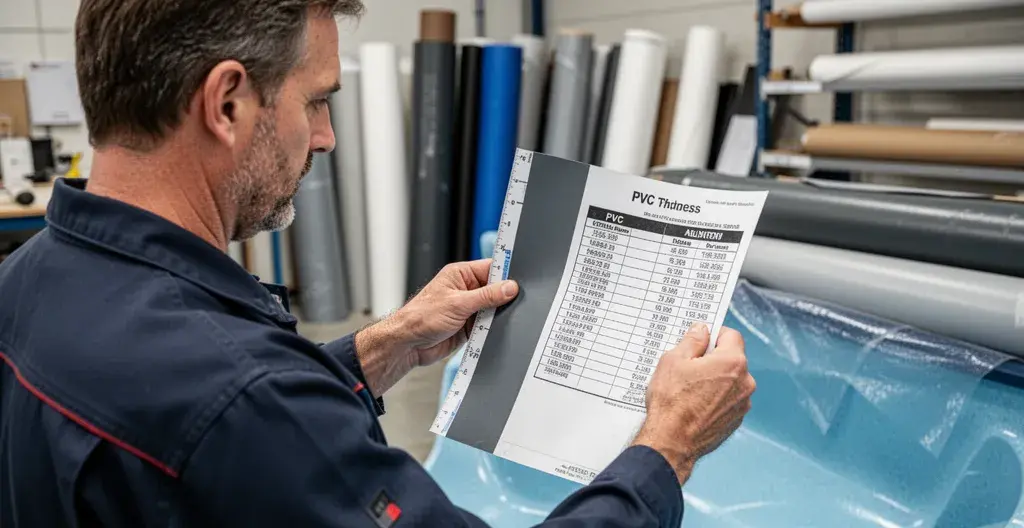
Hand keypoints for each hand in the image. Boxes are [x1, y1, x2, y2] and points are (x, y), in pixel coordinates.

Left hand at [354, 259, 518, 394]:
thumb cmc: (421, 318)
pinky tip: (499, 331)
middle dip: (506, 297)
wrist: (408, 345)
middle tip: (520, 302)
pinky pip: (489, 325)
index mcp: (460, 275)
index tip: (524, 278)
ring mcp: (468, 308)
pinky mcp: (470, 326)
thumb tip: (510, 288)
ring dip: (499, 315)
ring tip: (506, 318)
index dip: (507, 273)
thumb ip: (486, 296)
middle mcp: (466, 290)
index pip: (491, 268)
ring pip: (494, 309)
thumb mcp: (458, 304)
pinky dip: (494, 329)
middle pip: (496, 289)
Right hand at [632, 323, 754, 484]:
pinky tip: (696, 404)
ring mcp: (743, 404)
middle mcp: (745, 382)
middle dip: (713, 359)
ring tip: (690, 389)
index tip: (700, 340)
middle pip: (732, 359)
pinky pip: (728, 400)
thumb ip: (692, 341)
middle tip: (689, 367)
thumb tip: (702, 330)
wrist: (672, 442)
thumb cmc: (671, 402)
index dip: (714, 335)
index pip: (731, 335)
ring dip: (716, 380)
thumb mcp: (673, 360)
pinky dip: (716, 398)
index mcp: (733, 362)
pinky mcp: (736, 420)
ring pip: (731, 381)